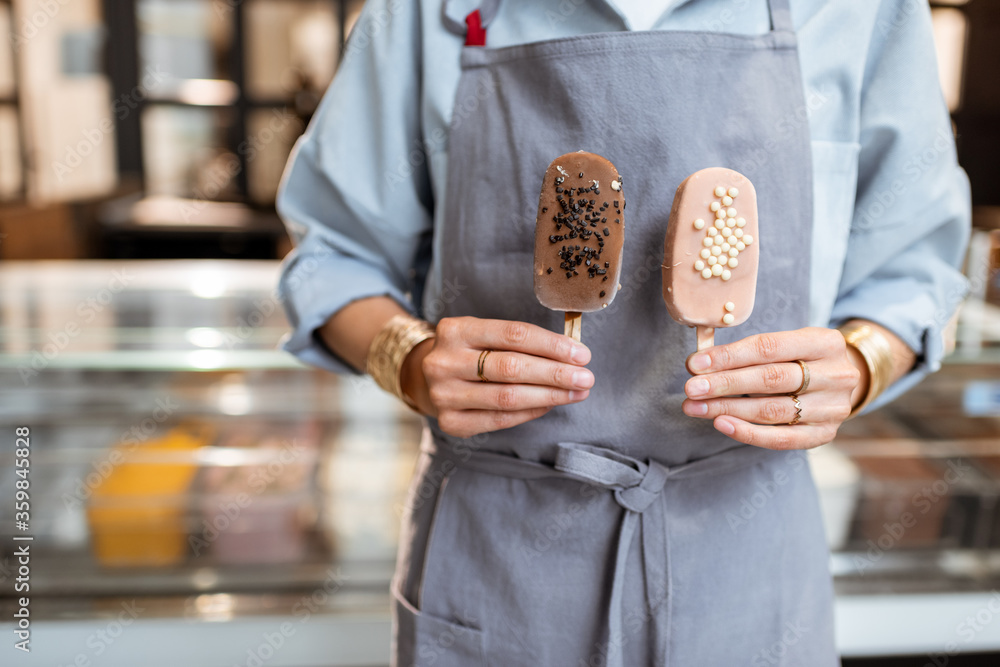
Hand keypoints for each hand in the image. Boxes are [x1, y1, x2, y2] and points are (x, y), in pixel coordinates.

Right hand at [401, 317, 593, 437]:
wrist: (425, 378)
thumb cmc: (468, 353)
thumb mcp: (484, 335)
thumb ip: (520, 342)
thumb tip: (571, 355)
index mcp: (455, 330)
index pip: (512, 334)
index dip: (551, 345)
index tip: (581, 354)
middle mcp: (444, 361)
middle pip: (511, 367)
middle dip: (555, 373)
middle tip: (586, 377)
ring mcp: (444, 394)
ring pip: (508, 396)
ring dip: (549, 396)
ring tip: (576, 393)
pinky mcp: (450, 422)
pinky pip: (500, 419)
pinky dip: (530, 412)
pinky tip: (550, 405)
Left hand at [681, 327, 863, 449]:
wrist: (842, 382)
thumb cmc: (802, 359)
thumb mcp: (787, 344)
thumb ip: (749, 352)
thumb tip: (699, 364)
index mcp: (825, 342)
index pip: (768, 348)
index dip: (729, 356)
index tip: (696, 364)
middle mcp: (835, 375)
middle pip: (770, 379)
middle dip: (724, 384)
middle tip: (691, 388)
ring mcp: (832, 408)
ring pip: (772, 410)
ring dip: (727, 409)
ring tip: (695, 407)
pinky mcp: (824, 434)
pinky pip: (781, 438)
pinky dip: (748, 433)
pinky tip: (721, 424)